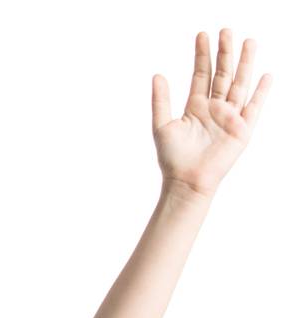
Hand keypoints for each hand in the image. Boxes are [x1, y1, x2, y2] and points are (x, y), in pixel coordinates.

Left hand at [153, 29, 271, 197]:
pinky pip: (254, 107)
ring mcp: (230, 117)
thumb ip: (161, 100)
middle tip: (226, 30)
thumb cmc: (172, 158)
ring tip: (248, 42)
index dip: (202, 55)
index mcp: (195, 106)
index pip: (201, 74)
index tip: (203, 35)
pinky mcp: (242, 129)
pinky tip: (266, 76)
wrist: (186, 181)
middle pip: (222, 74)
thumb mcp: (162, 125)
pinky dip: (261, 92)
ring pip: (239, 84)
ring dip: (244, 64)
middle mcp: (214, 108)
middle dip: (225, 53)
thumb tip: (157, 75)